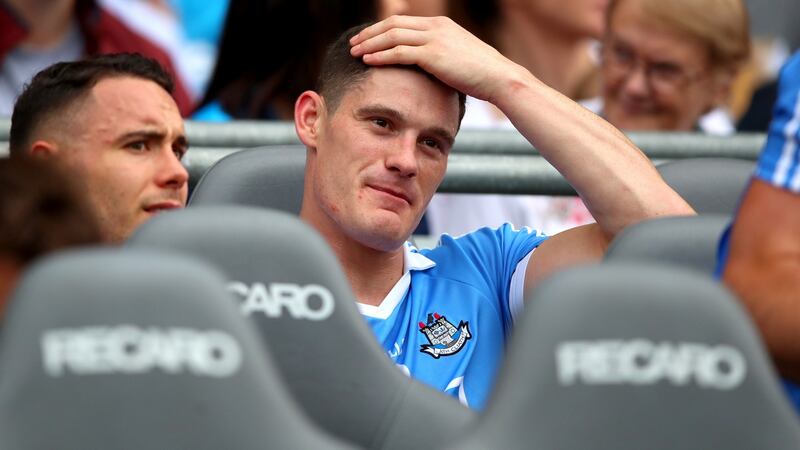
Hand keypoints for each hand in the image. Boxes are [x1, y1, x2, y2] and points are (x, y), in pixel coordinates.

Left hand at [350, 15, 528, 103]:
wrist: (499, 78)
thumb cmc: (480, 75)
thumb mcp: (457, 58)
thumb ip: (438, 57)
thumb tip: (425, 68)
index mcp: (440, 25)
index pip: (402, 21)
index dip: (380, 29)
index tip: (366, 39)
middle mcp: (435, 27)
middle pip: (392, 24)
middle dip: (370, 33)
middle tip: (354, 43)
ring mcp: (434, 39)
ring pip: (392, 36)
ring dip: (370, 44)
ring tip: (354, 52)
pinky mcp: (433, 55)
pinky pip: (399, 52)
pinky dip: (380, 55)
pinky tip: (367, 61)